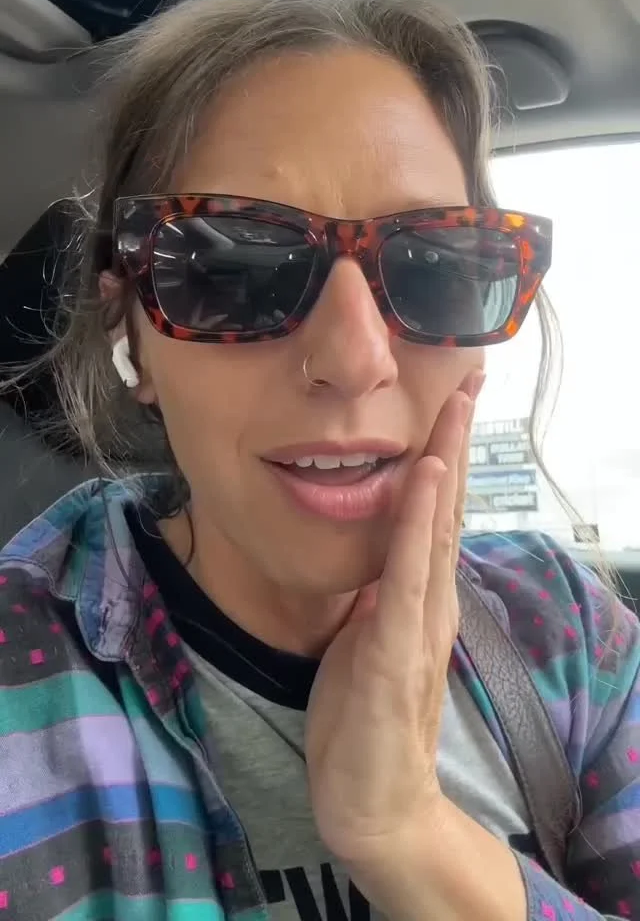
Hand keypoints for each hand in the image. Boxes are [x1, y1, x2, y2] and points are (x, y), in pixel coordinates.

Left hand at [305, 372, 483, 867]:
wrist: (374, 805)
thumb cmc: (365, 722)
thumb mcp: (366, 639)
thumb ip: (379, 594)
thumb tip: (377, 551)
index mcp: (421, 597)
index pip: (436, 515)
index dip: (445, 454)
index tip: (452, 399)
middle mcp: (432, 601)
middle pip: (447, 509)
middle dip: (454, 440)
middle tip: (468, 377)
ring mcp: (420, 624)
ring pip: (434, 530)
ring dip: (445, 464)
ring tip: (452, 407)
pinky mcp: (397, 652)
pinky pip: (407, 576)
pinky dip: (417, 524)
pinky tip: (423, 480)